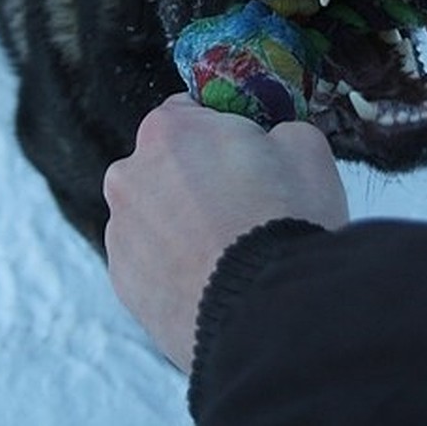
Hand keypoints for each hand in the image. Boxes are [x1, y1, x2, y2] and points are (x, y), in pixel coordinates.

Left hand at [103, 94, 348, 371]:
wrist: (269, 314)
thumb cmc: (286, 221)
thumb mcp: (305, 147)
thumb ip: (277, 129)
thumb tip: (273, 140)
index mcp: (166, 130)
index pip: (189, 111)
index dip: (224, 132)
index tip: (249, 156)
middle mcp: (129, 174)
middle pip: (166, 165)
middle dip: (198, 178)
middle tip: (245, 207)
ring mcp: (121, 231)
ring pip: (155, 214)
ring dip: (183, 224)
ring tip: (230, 252)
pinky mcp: (123, 282)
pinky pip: (150, 261)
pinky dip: (174, 266)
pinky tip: (211, 279)